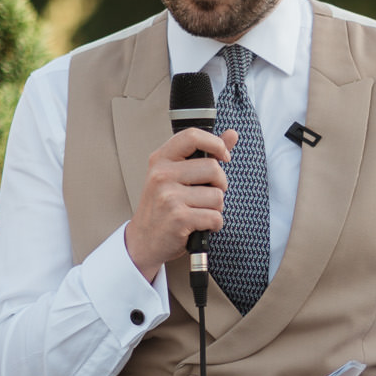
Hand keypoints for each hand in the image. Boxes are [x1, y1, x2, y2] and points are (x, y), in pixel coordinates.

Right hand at [123, 126, 234, 280]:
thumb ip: (205, 154)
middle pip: (213, 169)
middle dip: (220, 185)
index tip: (224, 156)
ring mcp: (169, 196)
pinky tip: (200, 226)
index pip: (192, 136)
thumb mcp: (176, 176)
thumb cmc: (163, 207)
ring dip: (216, 208)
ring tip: (199, 212)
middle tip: (207, 196)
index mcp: (161, 159)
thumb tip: (232, 134)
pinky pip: (215, 217)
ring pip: (217, 196)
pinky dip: (214, 225)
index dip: (216, 143)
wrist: (143, 241)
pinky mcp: (179, 218)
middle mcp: (162, 175)